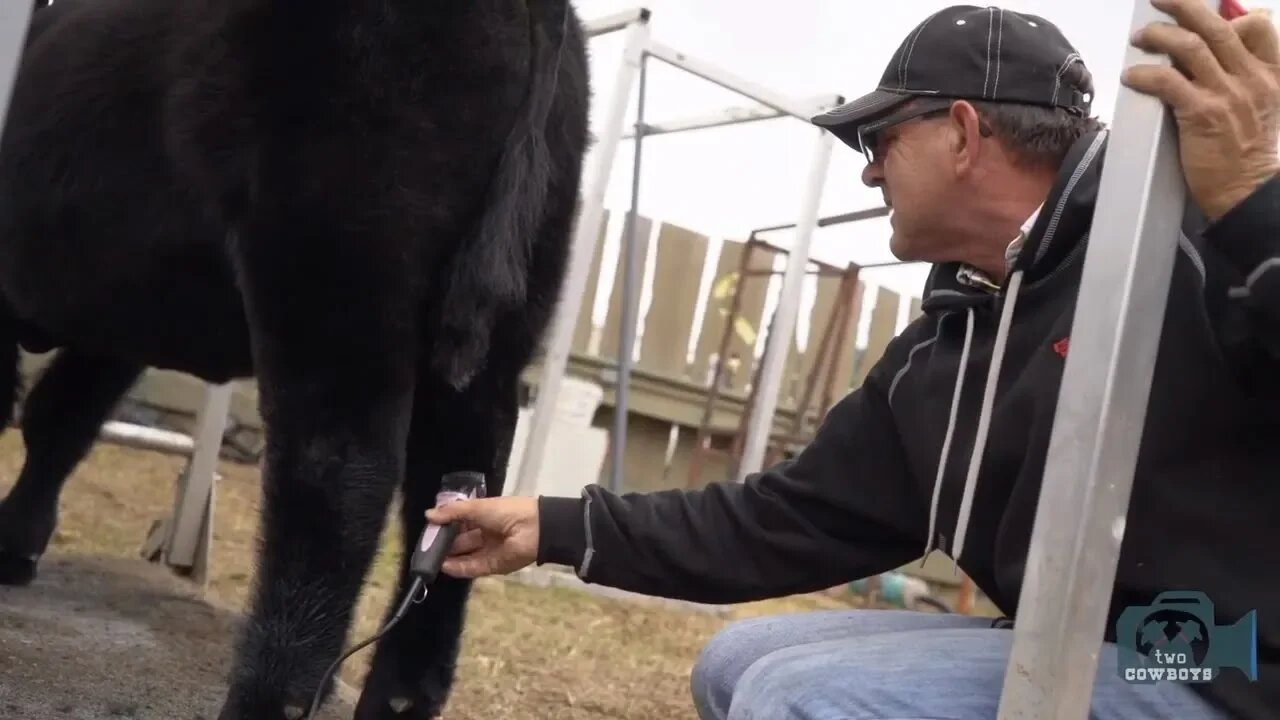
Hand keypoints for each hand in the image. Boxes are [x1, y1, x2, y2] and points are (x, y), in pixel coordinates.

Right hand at [424, 496, 539, 578]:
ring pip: (464, 556)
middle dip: (444, 544)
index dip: (445, 526)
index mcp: (484, 516)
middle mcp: (485, 534)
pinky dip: (458, 568)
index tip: (428, 530)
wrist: (534, 529)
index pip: (460, 523)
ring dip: (448, 558)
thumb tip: (428, 515)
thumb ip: (453, 512)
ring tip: (429, 559)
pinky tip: (443, 566)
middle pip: (461, 541)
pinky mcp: (492, 566)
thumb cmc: (506, 512)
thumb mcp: (477, 507)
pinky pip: (472, 568)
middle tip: (424, 547)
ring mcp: (489, 551)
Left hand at [1122, 0, 1279, 220]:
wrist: (1247, 191)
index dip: (1228, 14)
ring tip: (1140, 37)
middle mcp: (1251, 78)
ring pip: (1189, 47)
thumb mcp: (1262, 106)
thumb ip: (1243, 78)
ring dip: (1158, 35)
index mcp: (1271, 73)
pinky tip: (1132, 76)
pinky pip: (1168, 81)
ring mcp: (1227, 94)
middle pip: (1216, 26)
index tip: (1202, 12)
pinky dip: (1145, 73)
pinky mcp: (1201, 114)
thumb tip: (1206, 56)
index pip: (1259, 25)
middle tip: (1159, 0)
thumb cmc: (1247, 153)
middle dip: (1183, 6)